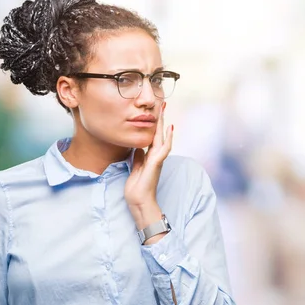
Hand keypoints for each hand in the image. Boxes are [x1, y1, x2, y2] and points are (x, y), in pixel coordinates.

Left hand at [125, 102, 173, 225]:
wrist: (139, 201)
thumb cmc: (137, 188)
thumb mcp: (135, 168)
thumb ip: (138, 157)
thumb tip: (137, 147)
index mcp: (149, 156)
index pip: (152, 136)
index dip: (153, 124)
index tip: (154, 111)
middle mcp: (155, 156)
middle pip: (158, 133)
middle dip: (159, 118)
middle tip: (161, 103)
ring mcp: (157, 159)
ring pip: (162, 137)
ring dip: (163, 123)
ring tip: (164, 109)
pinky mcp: (156, 164)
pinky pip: (164, 149)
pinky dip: (167, 138)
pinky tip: (170, 128)